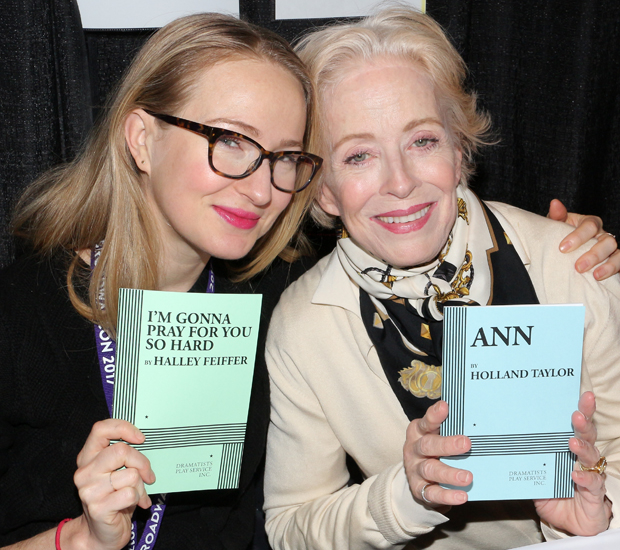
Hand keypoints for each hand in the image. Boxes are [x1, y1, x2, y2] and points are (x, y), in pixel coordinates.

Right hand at [63, 419, 155, 549]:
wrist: (100, 533)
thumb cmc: (113, 497)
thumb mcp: (115, 471)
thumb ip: (123, 455)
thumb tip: (143, 440)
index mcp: (87, 457)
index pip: (101, 429)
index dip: (123, 428)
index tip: (141, 438)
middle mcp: (85, 472)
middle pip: (121, 451)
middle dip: (142, 462)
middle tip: (147, 474)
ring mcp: (89, 491)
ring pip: (130, 474)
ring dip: (141, 485)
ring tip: (137, 493)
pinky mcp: (98, 508)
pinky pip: (131, 493)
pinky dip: (138, 498)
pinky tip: (134, 503)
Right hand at [403, 400, 471, 506]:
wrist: (418, 476)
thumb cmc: (435, 449)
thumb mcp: (438, 435)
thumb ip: (452, 429)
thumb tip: (479, 422)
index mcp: (418, 431)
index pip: (426, 422)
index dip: (434, 415)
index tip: (445, 407)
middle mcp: (414, 449)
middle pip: (427, 445)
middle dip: (447, 444)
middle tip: (466, 443)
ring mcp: (415, 469)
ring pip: (430, 469)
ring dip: (449, 473)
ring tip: (468, 477)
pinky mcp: (419, 489)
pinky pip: (431, 493)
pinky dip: (446, 495)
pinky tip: (461, 496)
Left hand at [534, 392, 611, 535]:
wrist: (568, 523)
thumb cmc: (551, 492)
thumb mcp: (533, 471)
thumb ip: (521, 455)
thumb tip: (496, 437)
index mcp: (567, 447)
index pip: (575, 425)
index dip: (581, 409)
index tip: (582, 393)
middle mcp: (582, 458)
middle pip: (587, 435)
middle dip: (583, 422)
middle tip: (576, 414)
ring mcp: (590, 474)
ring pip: (591, 456)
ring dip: (582, 448)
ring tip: (573, 443)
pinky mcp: (594, 494)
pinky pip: (592, 484)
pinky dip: (585, 479)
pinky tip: (576, 476)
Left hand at [548, 199, 618, 279]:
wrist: (564, 250)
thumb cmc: (561, 234)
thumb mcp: (557, 225)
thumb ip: (557, 216)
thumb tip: (554, 203)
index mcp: (590, 223)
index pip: (590, 226)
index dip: (577, 237)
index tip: (562, 248)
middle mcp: (602, 234)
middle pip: (607, 241)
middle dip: (593, 255)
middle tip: (578, 267)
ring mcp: (609, 248)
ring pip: (617, 253)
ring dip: (608, 265)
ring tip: (595, 275)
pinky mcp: (613, 261)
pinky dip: (613, 270)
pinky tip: (601, 278)